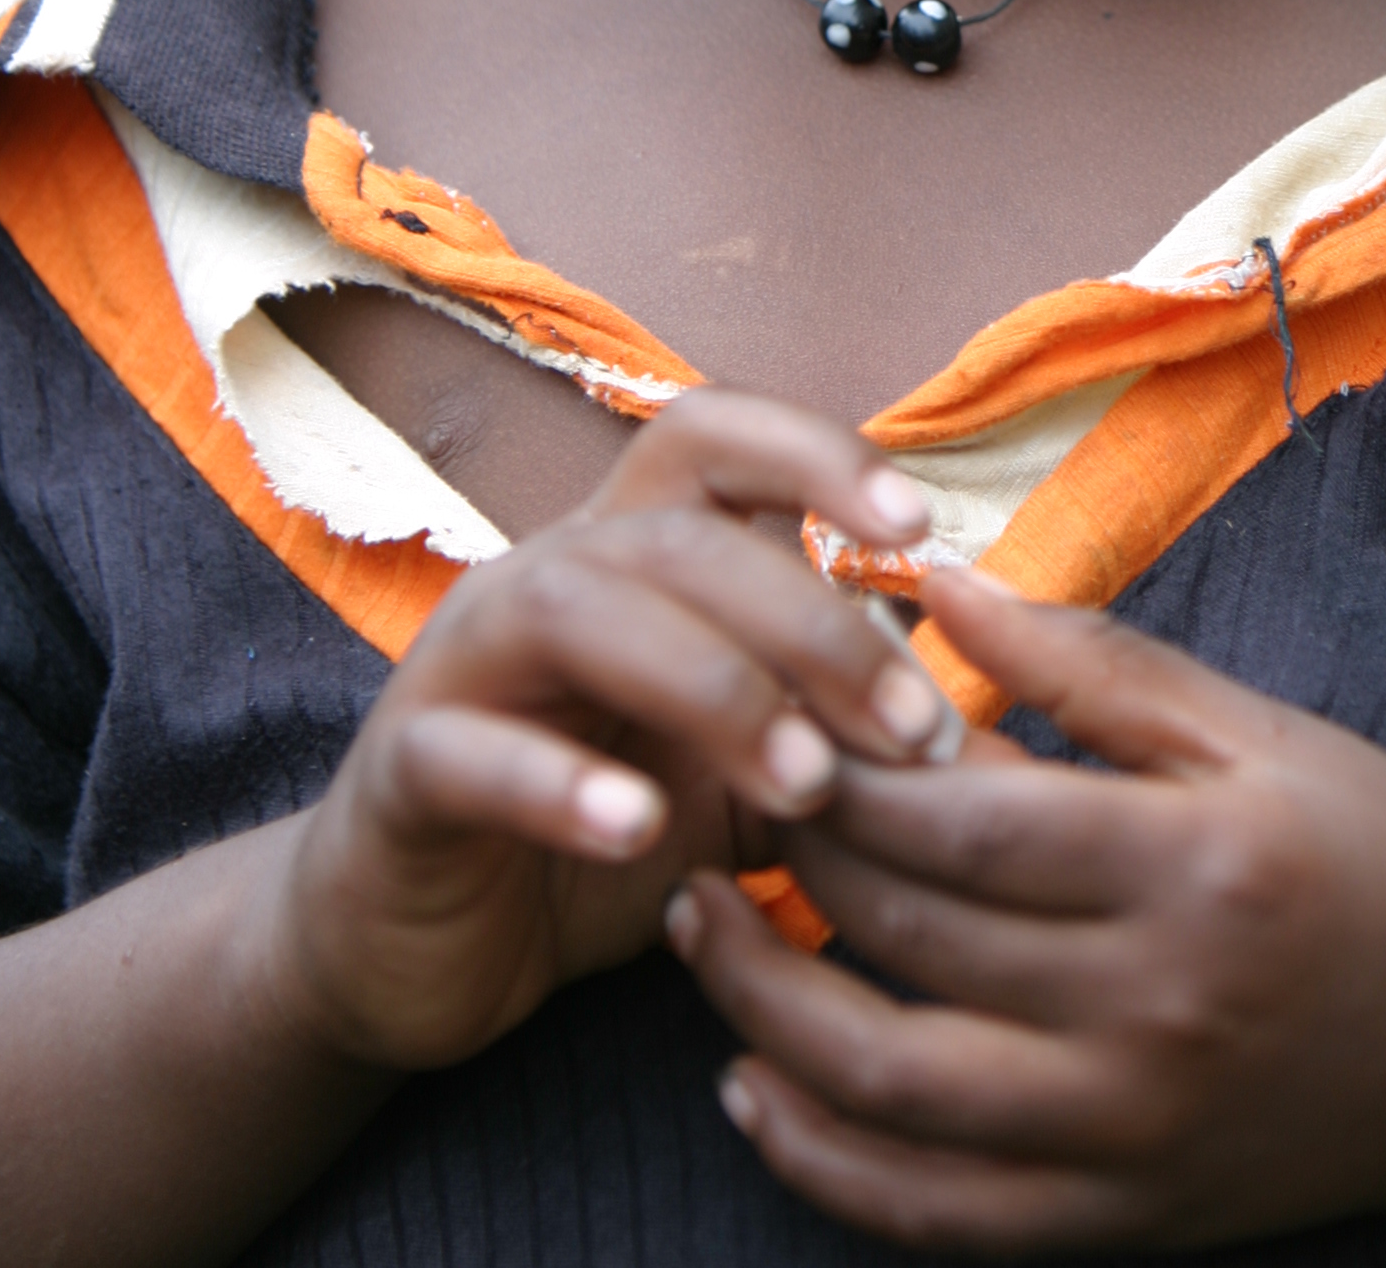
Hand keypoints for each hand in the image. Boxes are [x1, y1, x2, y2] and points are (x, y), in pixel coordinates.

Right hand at [264, 391, 949, 1074]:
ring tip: (805, 783)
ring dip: (708, 683)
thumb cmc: (605, 830)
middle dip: (810, 620)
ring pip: (572, 604)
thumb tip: (981, 705)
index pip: (715, 437)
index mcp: (633, 553)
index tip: (920, 524)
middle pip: (675, 532)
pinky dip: (558, 781)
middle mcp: (547, 575)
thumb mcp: (742, 774)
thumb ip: (834, 728)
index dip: (815, 454)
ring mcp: (463, 663)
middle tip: (915, 733)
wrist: (423, 948)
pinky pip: (472, 749)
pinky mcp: (403, 770)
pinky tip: (641, 832)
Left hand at [669, 568, 1385, 1254]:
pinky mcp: (1123, 1218)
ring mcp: (1136, 1134)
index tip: (773, 703)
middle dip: (792, 855)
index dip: (844, 764)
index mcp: (1193, 865)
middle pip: (912, 936)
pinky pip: (936, 1215)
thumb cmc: (1372, 853)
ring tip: (694, 923)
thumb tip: (932, 581)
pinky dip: (822, 1163)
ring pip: (892, 1087)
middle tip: (724, 787)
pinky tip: (751, 1085)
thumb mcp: (1252, 728)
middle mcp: (1158, 1012)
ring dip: (762, 1007)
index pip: (962, 822)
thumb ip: (1087, 657)